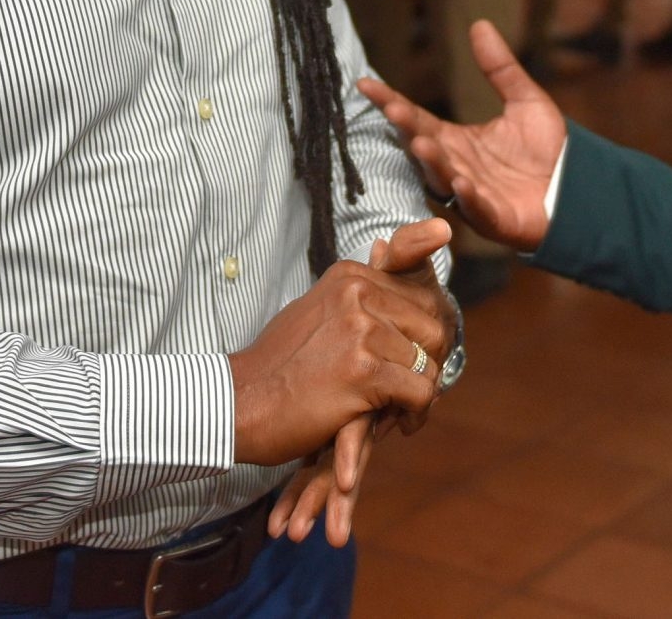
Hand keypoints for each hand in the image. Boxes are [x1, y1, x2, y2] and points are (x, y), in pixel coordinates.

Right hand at [228, 218, 454, 466]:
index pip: (422, 297)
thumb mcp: (319, 312)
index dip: (423, 336)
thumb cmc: (278, 366)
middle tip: (406, 392)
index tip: (412, 361)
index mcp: (351, 277)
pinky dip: (414, 413)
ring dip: (419, 394)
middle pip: (433, 327)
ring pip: (430, 361)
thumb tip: (388, 248)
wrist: (238, 403)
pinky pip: (421, 391)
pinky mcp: (363, 371)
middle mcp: (358, 294)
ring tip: (393, 411)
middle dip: (428, 363)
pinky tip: (390, 424)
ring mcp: (361, 330)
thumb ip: (358, 294)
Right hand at [359, 19, 565, 252]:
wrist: (579, 188)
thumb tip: (479, 24)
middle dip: (407, 130)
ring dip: (432, 163)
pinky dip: (467, 198)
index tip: (365, 83)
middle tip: (395, 110)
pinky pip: (476, 209)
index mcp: (456, 141)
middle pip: (423, 147)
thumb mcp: (524, 100)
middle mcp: (456, 167)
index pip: (417, 118)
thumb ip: (500, 68)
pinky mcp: (495, 218)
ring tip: (421, 143)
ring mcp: (472, 195)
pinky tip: (461, 183)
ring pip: (442, 179)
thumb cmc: (548, 149)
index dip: (391, 102)